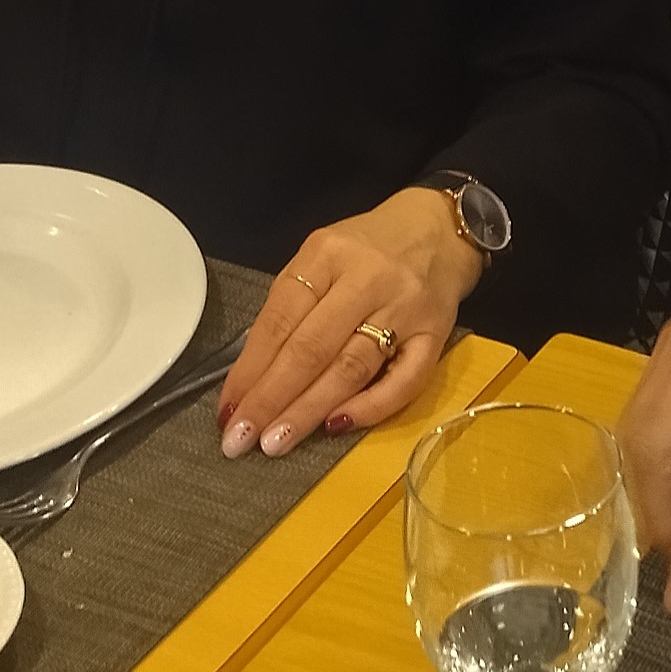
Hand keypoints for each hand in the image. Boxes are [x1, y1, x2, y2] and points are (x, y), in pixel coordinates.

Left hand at [216, 188, 482, 456]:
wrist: (443, 227)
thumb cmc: (369, 247)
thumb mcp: (322, 256)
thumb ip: (293, 305)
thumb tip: (253, 374)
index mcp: (327, 254)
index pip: (280, 319)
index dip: (250, 370)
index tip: (227, 411)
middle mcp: (366, 278)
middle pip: (312, 348)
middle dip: (271, 399)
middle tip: (240, 441)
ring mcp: (406, 306)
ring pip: (352, 367)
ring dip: (310, 410)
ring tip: (275, 443)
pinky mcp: (438, 333)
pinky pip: (406, 379)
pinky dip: (371, 407)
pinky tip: (338, 426)